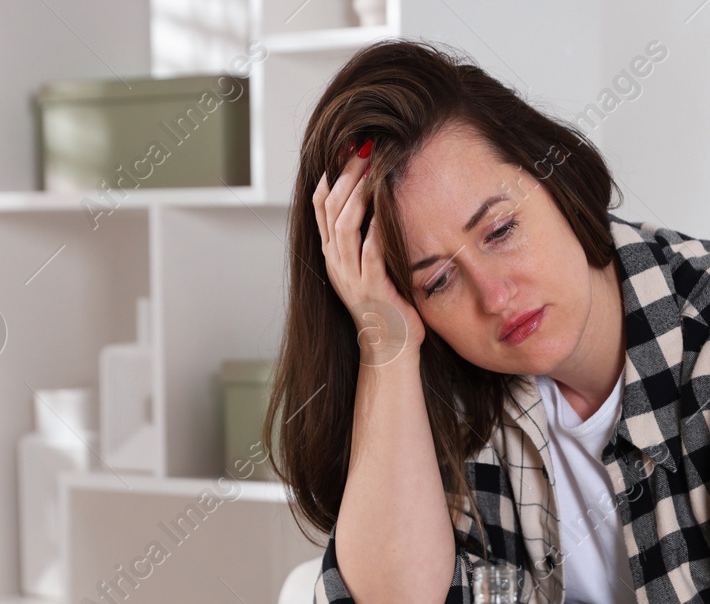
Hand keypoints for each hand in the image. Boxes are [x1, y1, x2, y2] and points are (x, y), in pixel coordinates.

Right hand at [311, 138, 424, 363]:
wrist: (389, 350)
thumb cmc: (386, 307)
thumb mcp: (368, 268)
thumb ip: (365, 239)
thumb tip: (375, 204)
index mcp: (333, 256)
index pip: (321, 207)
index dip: (330, 176)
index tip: (345, 149)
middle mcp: (337, 263)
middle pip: (331, 209)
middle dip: (346, 175)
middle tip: (362, 148)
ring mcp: (352, 277)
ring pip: (345, 226)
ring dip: (358, 194)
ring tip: (371, 168)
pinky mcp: (373, 289)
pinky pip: (371, 253)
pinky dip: (376, 228)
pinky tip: (385, 208)